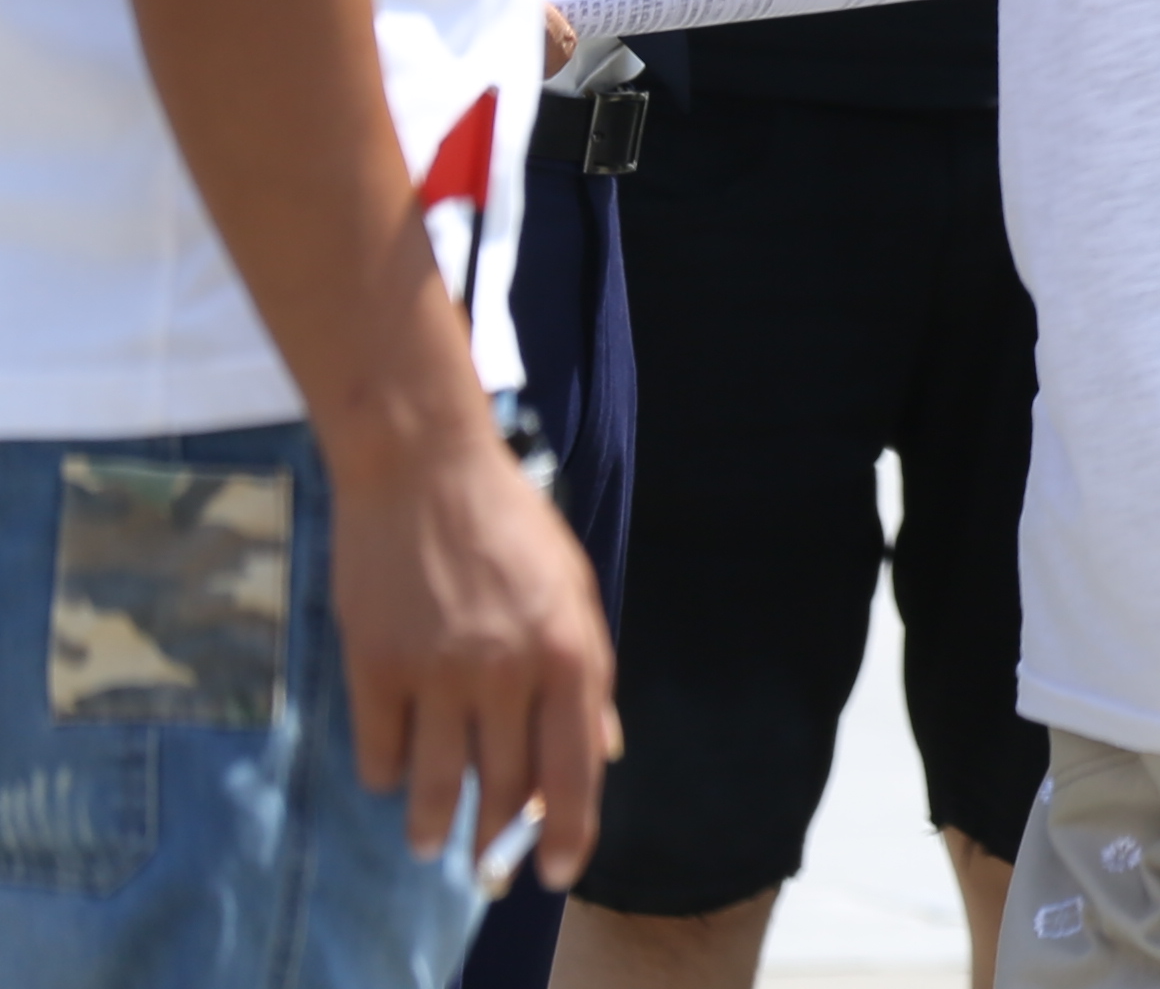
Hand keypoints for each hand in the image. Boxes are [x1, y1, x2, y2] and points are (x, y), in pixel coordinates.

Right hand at [321, 389, 615, 892]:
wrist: (423, 469)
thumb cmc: (509, 527)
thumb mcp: (573, 591)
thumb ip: (587, 675)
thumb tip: (602, 752)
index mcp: (570, 652)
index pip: (575, 769)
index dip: (568, 830)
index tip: (557, 873)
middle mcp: (508, 672)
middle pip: (505, 786)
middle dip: (497, 836)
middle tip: (486, 864)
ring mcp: (438, 673)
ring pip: (438, 787)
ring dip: (435, 827)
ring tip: (432, 845)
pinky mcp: (374, 669)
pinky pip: (381, 754)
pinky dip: (388, 775)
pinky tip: (394, 774)